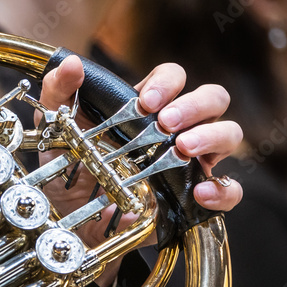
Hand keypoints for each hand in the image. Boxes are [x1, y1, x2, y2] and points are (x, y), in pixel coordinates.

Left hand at [38, 57, 242, 284]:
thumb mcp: (56, 131)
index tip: (145, 102)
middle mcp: (176, 130)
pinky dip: (223, 189)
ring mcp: (190, 163)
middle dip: (194, 105)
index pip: (173, 77)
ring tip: (183, 148)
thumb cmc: (69, 171)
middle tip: (166, 123)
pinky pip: (229, 190)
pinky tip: (201, 191)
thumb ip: (58, 93)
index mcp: (147, 108)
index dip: (166, 82)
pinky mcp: (193, 199)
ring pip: (229, 135)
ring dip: (212, 136)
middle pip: (212, 99)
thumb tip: (70, 64)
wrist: (71, 223)